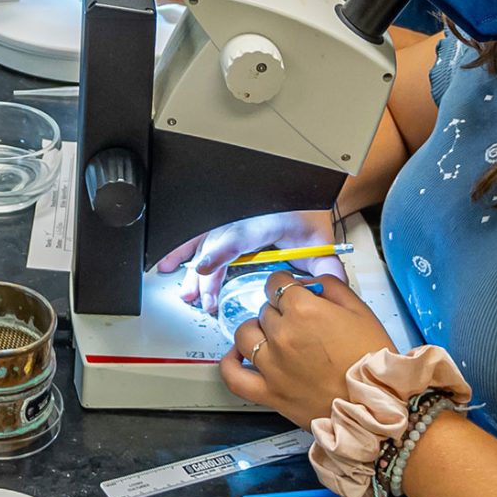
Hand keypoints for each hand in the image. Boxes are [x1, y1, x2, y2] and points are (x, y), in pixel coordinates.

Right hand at [152, 209, 340, 308]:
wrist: (301, 195)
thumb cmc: (306, 215)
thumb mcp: (319, 240)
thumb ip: (324, 266)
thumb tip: (329, 285)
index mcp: (264, 221)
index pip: (239, 237)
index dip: (220, 253)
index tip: (205, 269)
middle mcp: (242, 220)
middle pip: (216, 246)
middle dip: (205, 276)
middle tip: (202, 301)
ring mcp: (230, 222)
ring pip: (203, 243)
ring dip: (188, 267)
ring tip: (183, 291)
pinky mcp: (223, 226)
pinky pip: (198, 237)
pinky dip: (181, 250)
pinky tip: (168, 263)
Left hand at [220, 275, 393, 427]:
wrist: (378, 406)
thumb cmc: (373, 360)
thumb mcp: (361, 311)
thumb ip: (331, 287)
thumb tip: (309, 281)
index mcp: (304, 310)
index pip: (278, 283)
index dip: (286, 286)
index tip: (292, 292)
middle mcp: (282, 335)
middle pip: (265, 309)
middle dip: (280, 311)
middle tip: (298, 323)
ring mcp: (271, 365)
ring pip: (245, 335)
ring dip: (257, 331)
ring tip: (272, 337)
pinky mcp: (268, 392)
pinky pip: (233, 375)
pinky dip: (230, 363)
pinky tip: (238, 356)